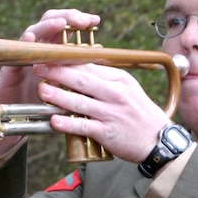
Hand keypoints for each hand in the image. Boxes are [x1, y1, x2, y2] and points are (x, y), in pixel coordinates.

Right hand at [0, 8, 100, 158]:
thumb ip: (77, 69)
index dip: (79, 20)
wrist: (14, 117)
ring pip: (33, 31)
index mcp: (53, 49)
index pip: (66, 27)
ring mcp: (23, 55)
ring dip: (47, 26)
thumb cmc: (40, 99)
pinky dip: (23, 43)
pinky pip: (16, 52)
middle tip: (82, 20)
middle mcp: (38, 48)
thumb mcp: (63, 83)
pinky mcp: (10, 67)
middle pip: (50, 21)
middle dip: (67, 17)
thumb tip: (101, 57)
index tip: (95, 21)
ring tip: (61, 23)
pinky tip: (30, 39)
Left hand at [34, 61, 171, 162]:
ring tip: (42, 90)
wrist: (159, 140)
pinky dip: (68, 124)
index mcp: (119, 80)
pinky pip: (84, 126)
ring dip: (58, 95)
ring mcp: (111, 113)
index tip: (50, 57)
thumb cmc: (139, 113)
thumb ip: (106, 79)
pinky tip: (54, 120)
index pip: (89, 67)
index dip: (67, 62)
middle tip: (38, 68)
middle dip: (58, 73)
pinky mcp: (107, 133)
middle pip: (82, 80)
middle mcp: (115, 94)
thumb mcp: (128, 89)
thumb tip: (81, 67)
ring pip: (80, 102)